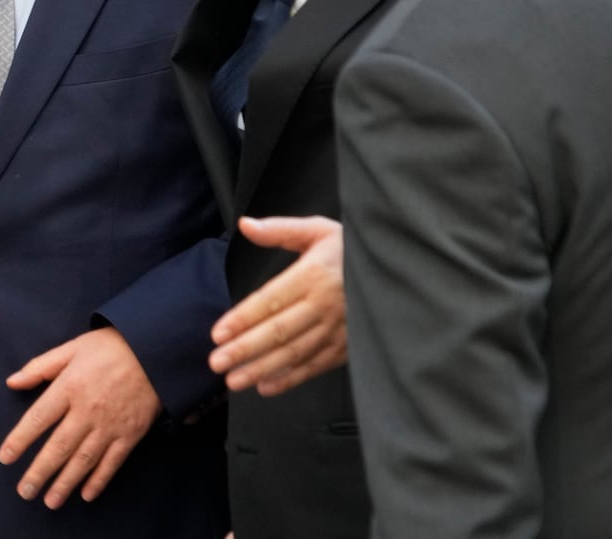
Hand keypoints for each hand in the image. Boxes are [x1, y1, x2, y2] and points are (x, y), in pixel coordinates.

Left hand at [0, 327, 160, 508]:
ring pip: (83, 460)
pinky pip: (112, 462)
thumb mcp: (72, 348)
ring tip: (50, 500)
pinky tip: (86, 494)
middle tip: (25, 491)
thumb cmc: (111, 347)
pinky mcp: (130, 434)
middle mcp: (87, 410)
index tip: (5, 458)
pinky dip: (99, 480)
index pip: (38, 418)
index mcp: (70, 386)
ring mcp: (110, 425)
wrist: (155, 352)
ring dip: (65, 483)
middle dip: (39, 472)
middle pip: (58, 447)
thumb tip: (12, 381)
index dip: (20, 440)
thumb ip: (40, 367)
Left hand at [209, 216, 346, 395]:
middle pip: (278, 331)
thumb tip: (245, 225)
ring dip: (262, 369)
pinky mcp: (348, 346)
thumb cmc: (349, 249)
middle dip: (244, 349)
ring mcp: (338, 329)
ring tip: (235, 380)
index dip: (242, 318)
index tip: (217, 334)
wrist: (395, 270)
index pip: (270, 300)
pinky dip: (291, 379)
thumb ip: (279, 230)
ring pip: (294, 353)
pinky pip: (316, 366)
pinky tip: (267, 387)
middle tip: (216, 363)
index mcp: (313, 275)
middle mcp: (324, 304)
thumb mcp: (317, 230)